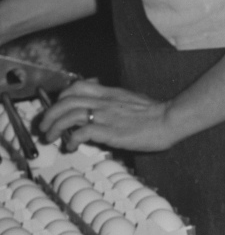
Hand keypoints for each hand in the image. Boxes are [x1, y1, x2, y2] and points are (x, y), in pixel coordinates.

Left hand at [39, 82, 175, 151]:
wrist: (169, 119)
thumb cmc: (157, 114)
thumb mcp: (132, 101)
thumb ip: (116, 103)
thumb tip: (107, 111)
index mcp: (108, 93)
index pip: (76, 87)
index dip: (61, 97)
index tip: (58, 109)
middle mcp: (102, 101)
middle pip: (65, 100)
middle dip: (50, 113)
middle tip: (44, 126)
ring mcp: (105, 115)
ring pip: (68, 114)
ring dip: (54, 126)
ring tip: (50, 137)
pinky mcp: (109, 131)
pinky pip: (82, 132)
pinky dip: (71, 139)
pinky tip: (71, 146)